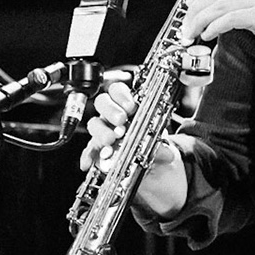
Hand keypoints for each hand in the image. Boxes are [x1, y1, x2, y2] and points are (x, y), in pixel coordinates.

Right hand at [82, 80, 185, 215]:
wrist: (151, 164)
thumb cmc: (152, 144)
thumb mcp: (160, 143)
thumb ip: (162, 146)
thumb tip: (166, 153)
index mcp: (127, 106)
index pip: (118, 90)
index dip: (122, 95)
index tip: (130, 106)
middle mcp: (112, 115)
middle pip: (102, 102)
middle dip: (111, 110)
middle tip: (121, 120)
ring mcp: (103, 131)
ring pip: (94, 124)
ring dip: (102, 131)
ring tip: (110, 140)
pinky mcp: (97, 149)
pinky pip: (89, 150)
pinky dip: (88, 156)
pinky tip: (89, 162)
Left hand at [181, 0, 254, 58]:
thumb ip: (250, 7)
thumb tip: (226, 16)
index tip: (189, 6)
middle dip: (195, 10)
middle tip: (185, 25)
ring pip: (218, 5)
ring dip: (199, 20)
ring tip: (191, 33)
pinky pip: (229, 18)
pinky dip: (214, 26)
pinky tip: (207, 34)